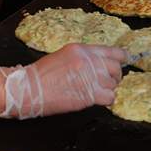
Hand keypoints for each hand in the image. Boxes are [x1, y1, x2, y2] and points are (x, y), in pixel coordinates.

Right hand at [0, 44, 126, 118]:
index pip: (113, 51)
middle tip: (108, 82)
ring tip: (97, 92)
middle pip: (116, 68)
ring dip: (108, 89)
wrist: (29, 88)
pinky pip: (110, 97)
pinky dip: (107, 100)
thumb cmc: (42, 74)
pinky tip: (98, 100)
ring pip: (113, 84)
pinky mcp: (89, 95)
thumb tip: (99, 63)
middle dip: (115, 76)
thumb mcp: (64, 56)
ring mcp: (90, 77)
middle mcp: (88, 61)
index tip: (122, 63)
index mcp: (82, 50)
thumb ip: (83, 58)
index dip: (120, 58)